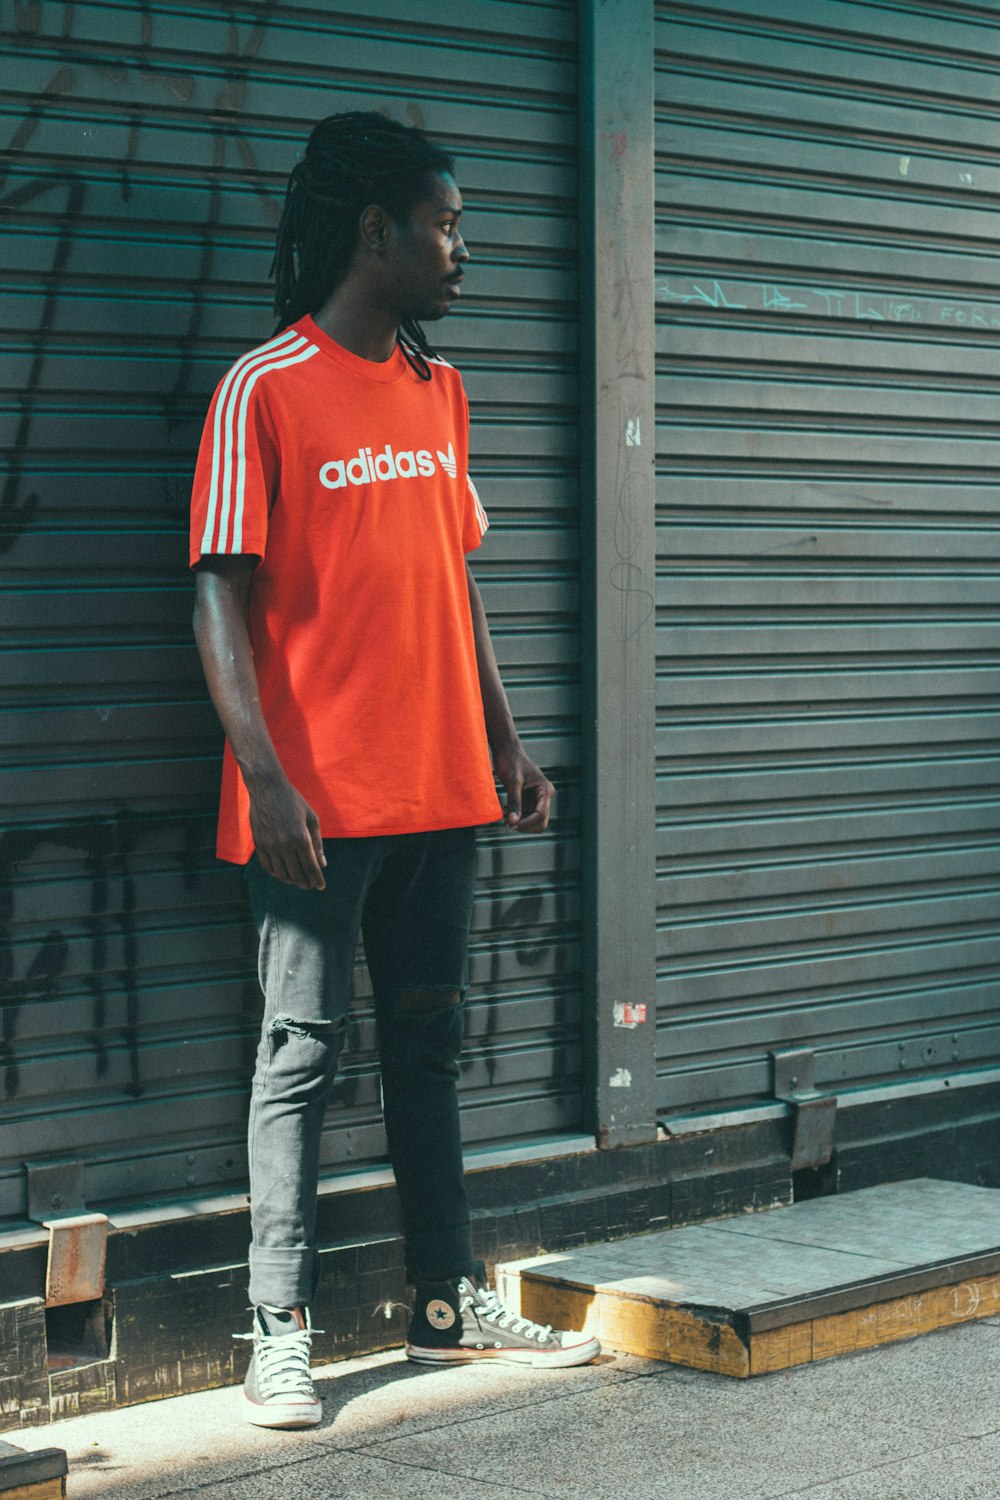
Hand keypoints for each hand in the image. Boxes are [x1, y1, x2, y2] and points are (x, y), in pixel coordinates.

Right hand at [247, 770, 326, 889]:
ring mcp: (269, 845)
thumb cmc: (293, 800)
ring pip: (281, 873)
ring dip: (291, 880)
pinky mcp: (259, 844)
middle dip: (305, 883)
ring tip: (298, 881)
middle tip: (310, 885)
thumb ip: (317, 842)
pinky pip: (267, 866)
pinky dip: (276, 874)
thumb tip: (322, 863)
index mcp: (300, 836)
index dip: (317, 879)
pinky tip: (283, 873)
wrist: (267, 788)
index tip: (321, 886)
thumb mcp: (311, 818)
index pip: (310, 866)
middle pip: (296, 874)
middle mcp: (284, 844)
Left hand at [492, 741, 553, 831]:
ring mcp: (536, 800)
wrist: (506, 751)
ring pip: (533, 822)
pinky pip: (525, 816)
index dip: (527, 822)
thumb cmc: (511, 762)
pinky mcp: (528, 801)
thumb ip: (514, 802)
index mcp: (545, 790)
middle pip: (540, 822)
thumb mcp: (513, 782)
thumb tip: (513, 822)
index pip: (541, 814)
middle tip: (508, 823)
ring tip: (505, 816)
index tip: (511, 824)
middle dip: (525, 825)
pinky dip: (516, 818)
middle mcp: (544, 796)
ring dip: (519, 823)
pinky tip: (506, 812)